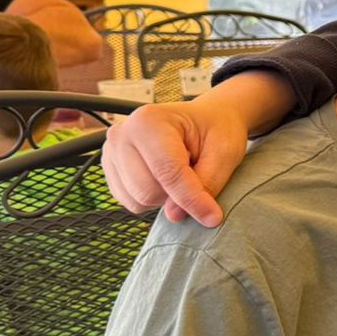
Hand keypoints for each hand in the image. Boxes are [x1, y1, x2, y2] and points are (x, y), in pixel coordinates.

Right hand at [102, 97, 247, 225]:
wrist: (208, 118)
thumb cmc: (217, 130)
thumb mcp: (224, 153)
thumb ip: (204, 184)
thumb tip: (174, 216)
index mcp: (148, 120)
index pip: (167, 172)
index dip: (191, 200)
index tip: (213, 217)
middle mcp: (122, 134)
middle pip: (147, 191)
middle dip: (177, 196)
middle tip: (197, 175)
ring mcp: (112, 152)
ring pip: (137, 200)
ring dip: (165, 198)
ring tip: (181, 172)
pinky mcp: (112, 169)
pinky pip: (131, 202)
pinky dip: (153, 200)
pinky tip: (166, 178)